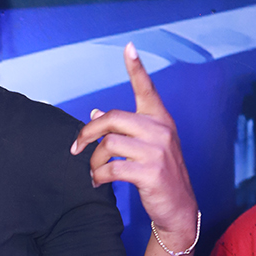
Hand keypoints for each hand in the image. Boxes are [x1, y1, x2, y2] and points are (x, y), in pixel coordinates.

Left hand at [71, 43, 197, 247]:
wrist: (178, 208)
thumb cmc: (159, 175)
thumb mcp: (146, 148)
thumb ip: (123, 129)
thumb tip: (95, 111)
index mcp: (160, 119)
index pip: (147, 89)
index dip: (137, 68)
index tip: (128, 47)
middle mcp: (160, 130)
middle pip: (113, 118)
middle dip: (88, 132)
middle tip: (76, 147)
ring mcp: (157, 151)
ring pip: (109, 144)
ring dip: (94, 160)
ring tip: (92, 172)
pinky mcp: (150, 172)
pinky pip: (113, 168)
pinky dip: (99, 175)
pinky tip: (97, 181)